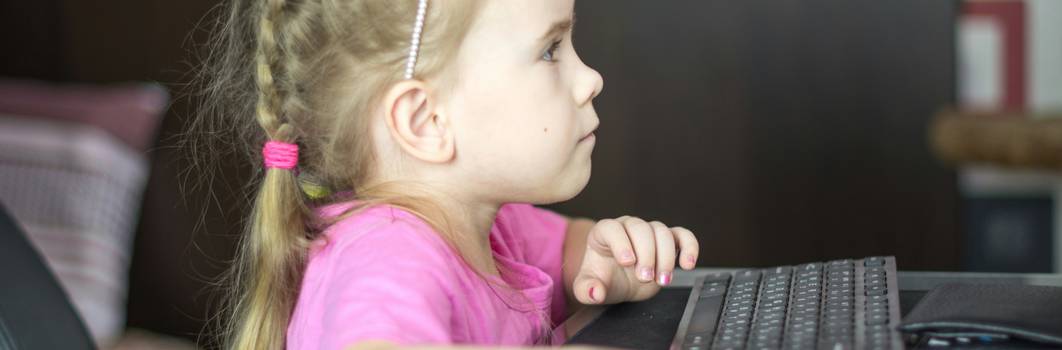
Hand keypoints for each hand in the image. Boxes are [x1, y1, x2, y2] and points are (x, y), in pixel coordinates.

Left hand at [571, 216, 698, 304]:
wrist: (620, 282)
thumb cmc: (603, 279)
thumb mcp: (588, 287)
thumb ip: (587, 289)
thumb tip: (596, 292)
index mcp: (604, 233)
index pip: (612, 228)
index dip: (621, 243)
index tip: (627, 262)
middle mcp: (627, 227)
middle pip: (640, 229)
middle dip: (646, 254)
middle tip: (644, 278)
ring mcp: (649, 232)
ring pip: (662, 232)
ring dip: (666, 257)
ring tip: (662, 280)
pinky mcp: (668, 241)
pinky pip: (683, 236)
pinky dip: (689, 247)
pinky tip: (687, 264)